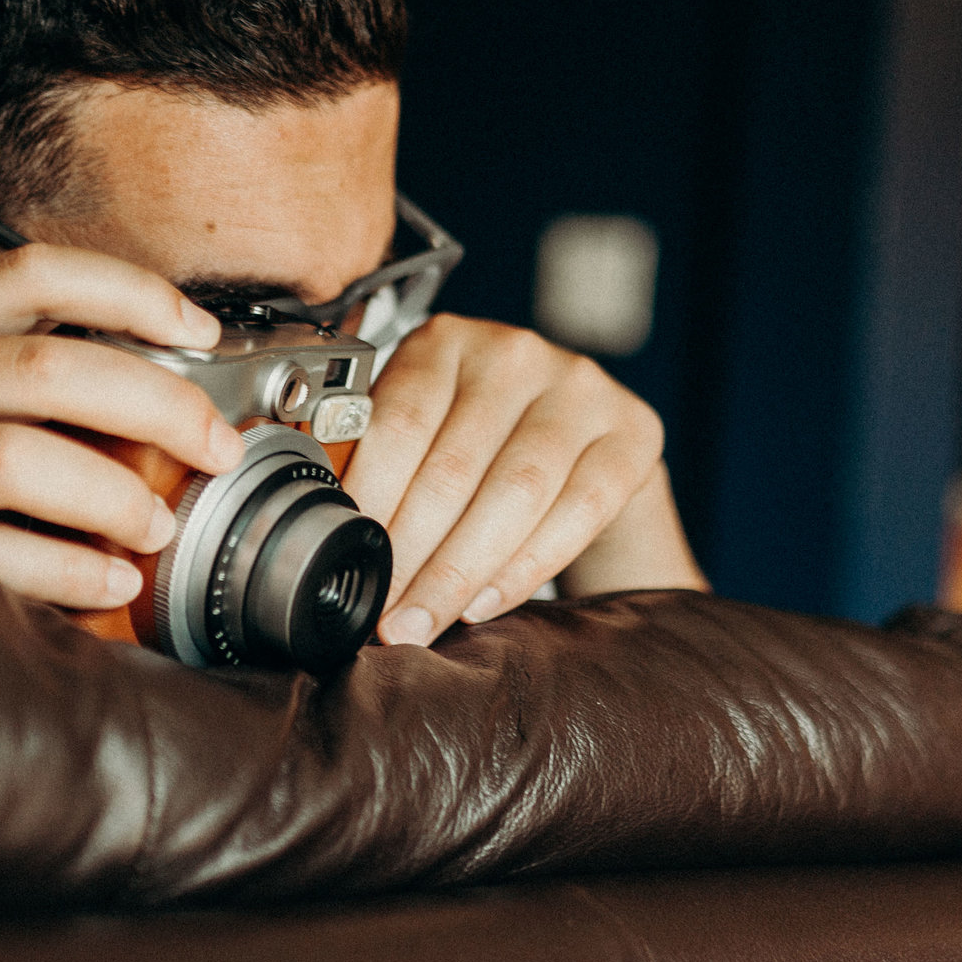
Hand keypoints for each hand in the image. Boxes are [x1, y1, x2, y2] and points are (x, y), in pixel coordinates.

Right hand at [0, 245, 245, 608]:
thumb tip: (93, 406)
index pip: (28, 276)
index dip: (130, 291)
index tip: (197, 327)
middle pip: (46, 365)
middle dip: (156, 401)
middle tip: (216, 442)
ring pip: (13, 455)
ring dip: (111, 492)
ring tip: (160, 524)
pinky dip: (54, 574)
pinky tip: (101, 590)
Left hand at [340, 314, 704, 646]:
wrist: (581, 438)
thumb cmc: (482, 442)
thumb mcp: (424, 432)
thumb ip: (380, 464)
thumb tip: (329, 539)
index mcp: (446, 340)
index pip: (399, 422)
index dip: (371, 500)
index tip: (349, 560)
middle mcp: (515, 352)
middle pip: (454, 467)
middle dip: (411, 554)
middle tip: (382, 613)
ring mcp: (580, 388)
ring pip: (515, 493)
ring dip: (460, 572)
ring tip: (423, 621)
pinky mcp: (632, 433)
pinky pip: (578, 512)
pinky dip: (525, 566)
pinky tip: (485, 602)